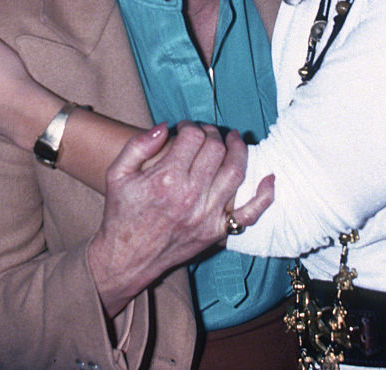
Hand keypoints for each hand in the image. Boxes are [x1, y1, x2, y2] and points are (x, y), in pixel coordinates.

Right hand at [88, 122, 273, 316]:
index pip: (193, 137)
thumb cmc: (122, 214)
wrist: (126, 259)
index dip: (191, 126)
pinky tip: (269, 177)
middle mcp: (190, 196)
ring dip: (239, 150)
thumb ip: (138, 145)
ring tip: (234, 140)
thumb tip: (165, 126)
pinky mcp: (217, 232)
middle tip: (205, 134)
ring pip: (235, 172)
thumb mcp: (117, 174)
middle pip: (216, 149)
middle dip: (212, 134)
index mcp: (165, 179)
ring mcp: (207, 215)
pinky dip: (264, 196)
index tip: (185, 128)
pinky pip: (249, 214)